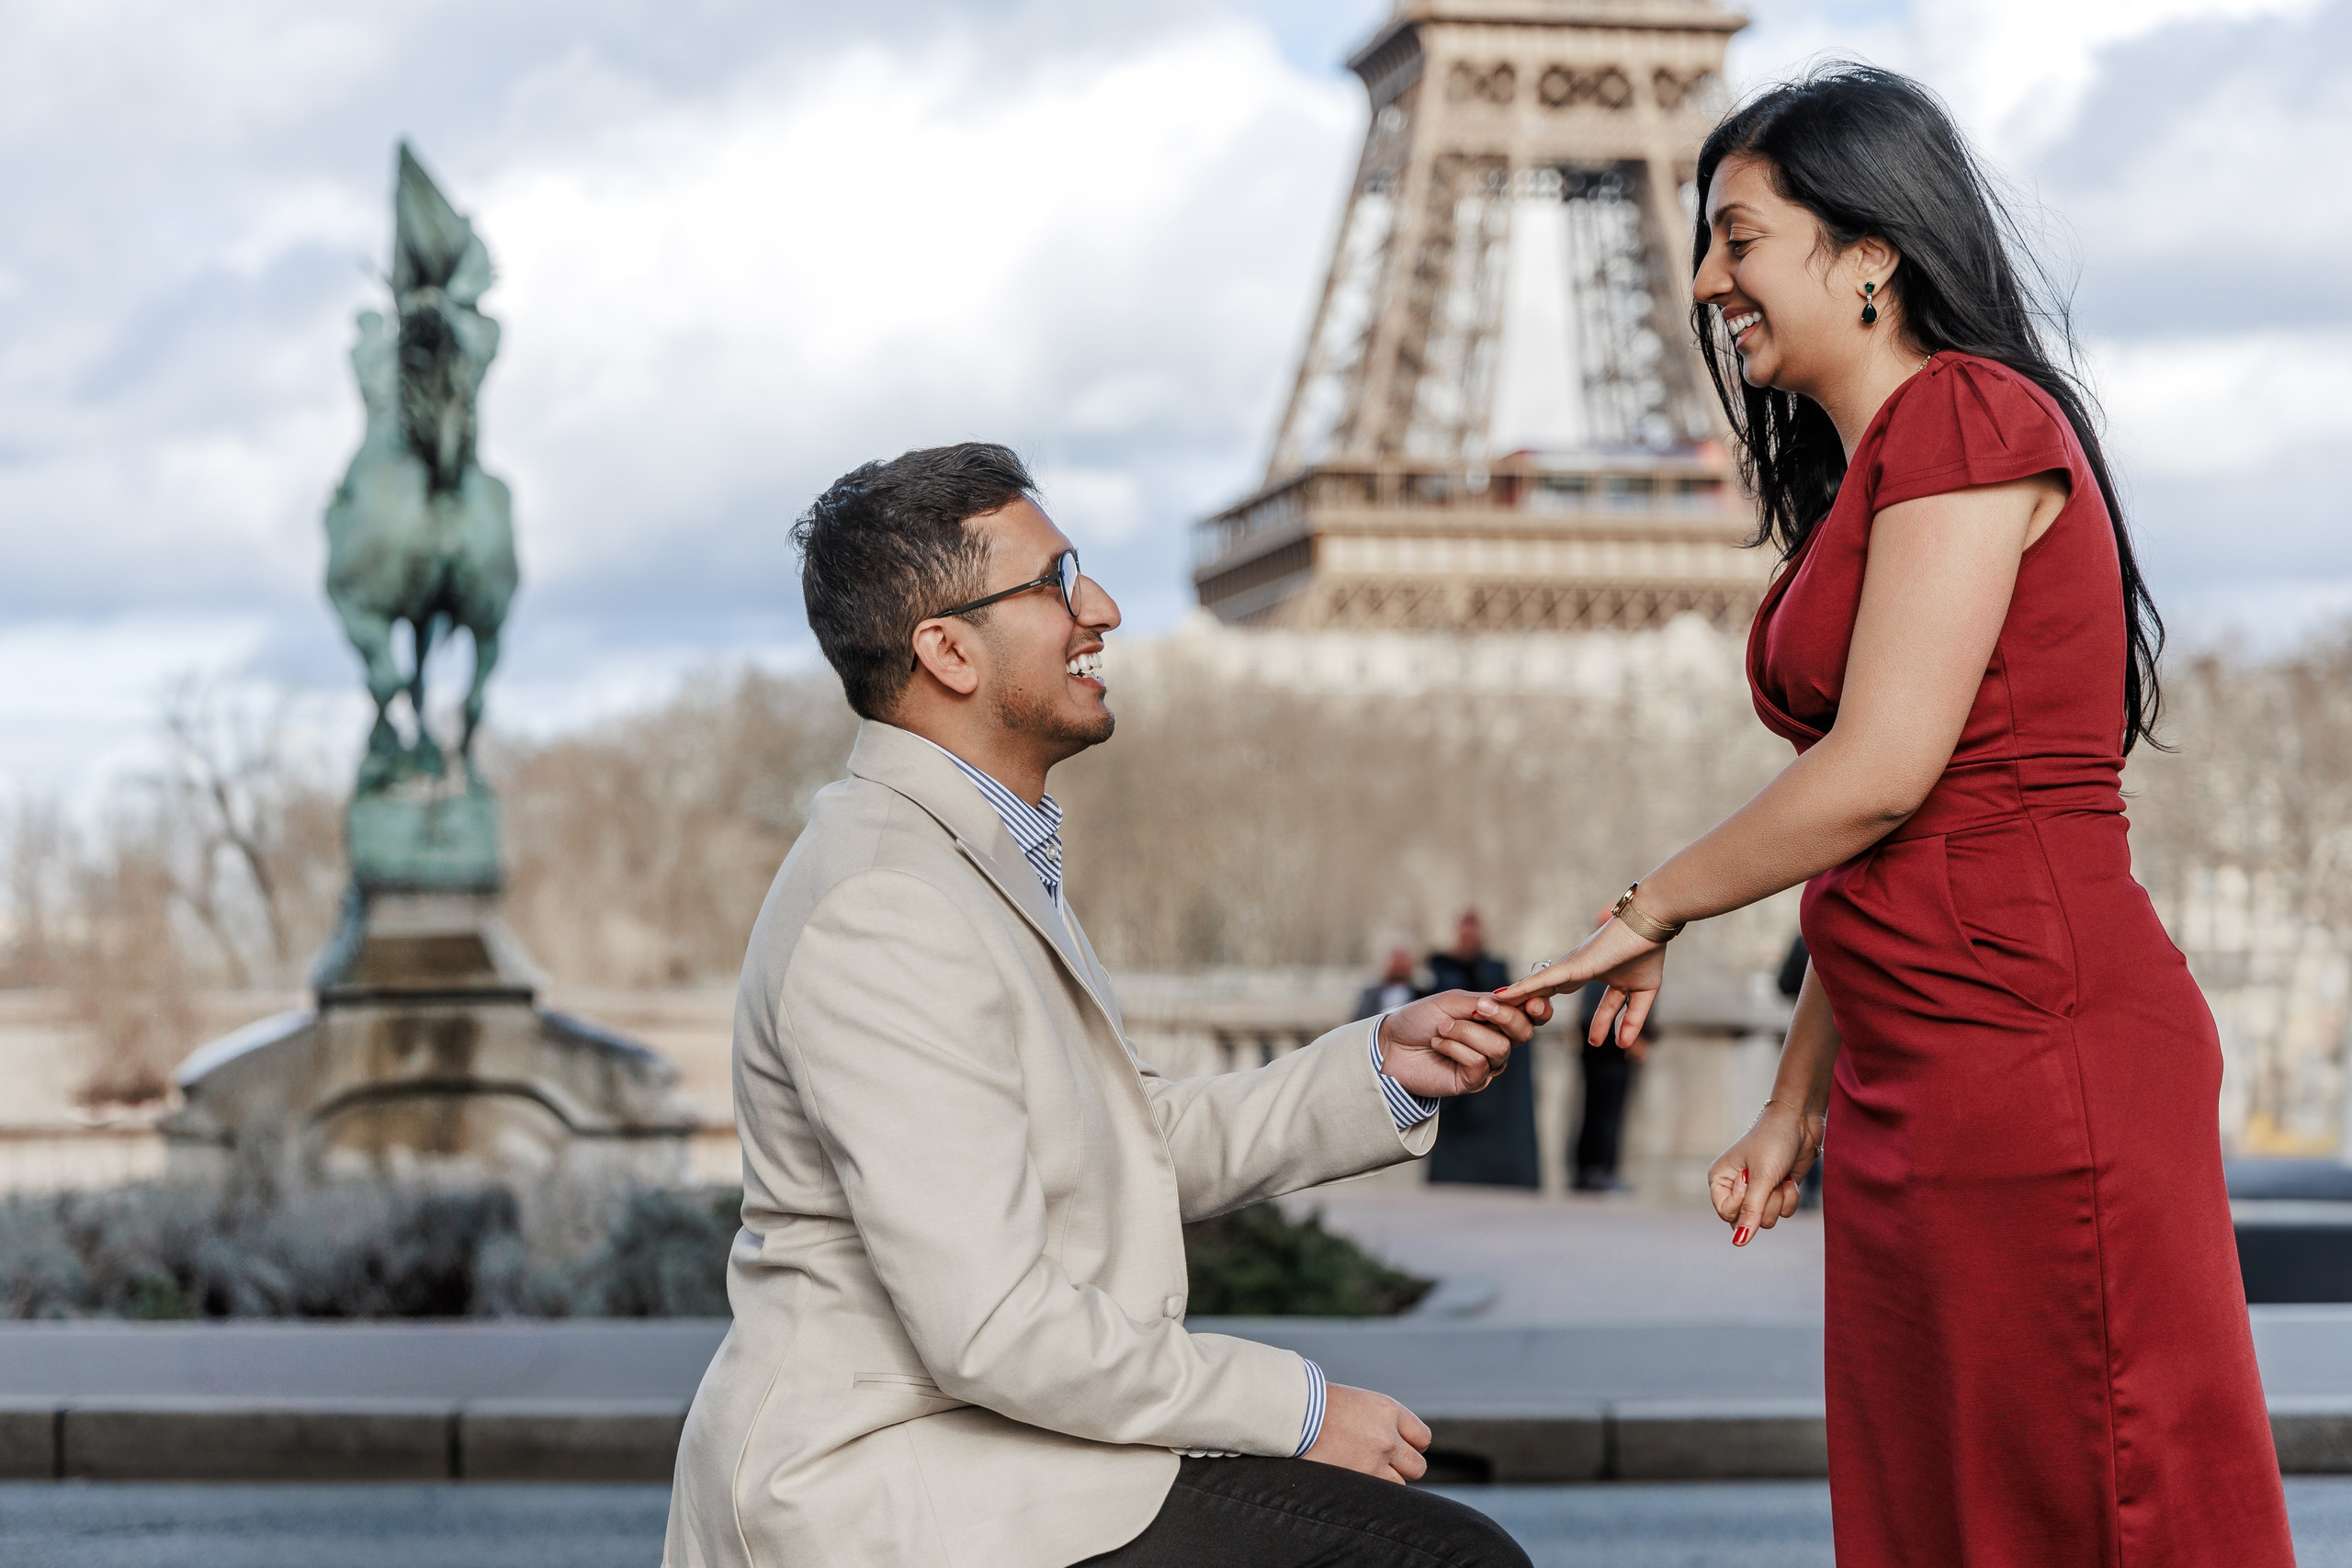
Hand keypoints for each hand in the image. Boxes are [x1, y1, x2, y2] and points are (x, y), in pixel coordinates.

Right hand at [1302, 1384, 1429, 1482]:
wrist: (1294, 1411)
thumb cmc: (1318, 1404)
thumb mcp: (1358, 1403)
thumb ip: (1379, 1422)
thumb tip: (1390, 1440)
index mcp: (1389, 1411)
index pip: (1422, 1437)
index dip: (1412, 1446)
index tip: (1401, 1449)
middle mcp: (1388, 1437)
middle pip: (1417, 1466)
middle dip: (1404, 1468)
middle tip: (1384, 1465)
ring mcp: (1375, 1461)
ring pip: (1399, 1484)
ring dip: (1385, 1482)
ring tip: (1363, 1473)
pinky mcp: (1359, 1479)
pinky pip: (1378, 1494)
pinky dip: (1370, 1492)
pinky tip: (1356, 1483)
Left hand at [1379, 990, 1545, 1097]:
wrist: (1391, 1044)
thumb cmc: (1420, 1018)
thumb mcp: (1453, 1001)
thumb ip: (1484, 1001)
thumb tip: (1510, 1001)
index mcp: (1496, 1017)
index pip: (1531, 1014)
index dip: (1539, 1008)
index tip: (1533, 1002)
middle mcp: (1497, 1040)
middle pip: (1524, 1032)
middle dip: (1504, 1017)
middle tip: (1478, 1009)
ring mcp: (1487, 1063)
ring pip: (1499, 1048)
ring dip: (1466, 1033)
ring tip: (1442, 1029)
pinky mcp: (1473, 1082)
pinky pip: (1478, 1064)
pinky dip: (1455, 1048)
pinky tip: (1438, 1044)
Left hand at [1494, 905, 1666, 1048]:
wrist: (1650, 925)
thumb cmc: (1648, 951)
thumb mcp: (1641, 994)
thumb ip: (1631, 1019)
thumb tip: (1623, 1046)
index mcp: (1597, 976)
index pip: (1586, 1005)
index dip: (1590, 1023)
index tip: (1592, 1042)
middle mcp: (1578, 971)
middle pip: (1547, 995)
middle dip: (1528, 1009)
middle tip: (1507, 1021)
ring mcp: (1571, 968)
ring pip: (1536, 988)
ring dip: (1514, 1000)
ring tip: (1489, 1009)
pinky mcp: (1569, 965)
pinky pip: (1540, 981)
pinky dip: (1521, 989)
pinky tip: (1502, 996)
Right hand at [1707, 1100, 1822, 1245]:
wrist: (1801, 1121)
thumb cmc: (1774, 1142)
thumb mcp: (1761, 1177)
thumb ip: (1750, 1211)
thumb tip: (1739, 1243)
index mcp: (1719, 1179)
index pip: (1727, 1214)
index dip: (1743, 1204)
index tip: (1751, 1181)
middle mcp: (1735, 1187)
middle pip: (1747, 1221)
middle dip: (1765, 1203)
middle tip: (1769, 1179)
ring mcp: (1757, 1191)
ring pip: (1767, 1220)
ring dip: (1780, 1200)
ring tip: (1781, 1177)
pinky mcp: (1776, 1192)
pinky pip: (1783, 1213)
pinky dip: (1790, 1197)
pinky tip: (1789, 1178)